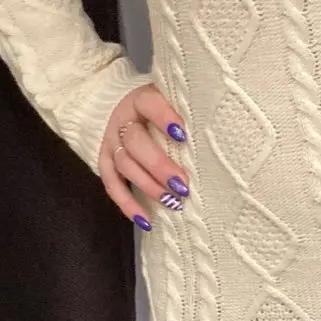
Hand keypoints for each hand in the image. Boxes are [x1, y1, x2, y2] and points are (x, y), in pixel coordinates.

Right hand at [97, 83, 190, 229]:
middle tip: (183, 184)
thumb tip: (216, 135)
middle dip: (159, 165)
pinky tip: (146, 220)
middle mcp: (122, 120)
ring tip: (172, 202)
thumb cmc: (162, 110)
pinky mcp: (105, 163)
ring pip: (125, 165)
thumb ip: (186, 113)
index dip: (162, 117)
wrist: (126, 111)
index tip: (182, 135)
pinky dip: (128, 205)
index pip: (148, 104)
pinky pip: (112, 186)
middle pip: (135, 142)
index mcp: (140, 100)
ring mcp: (111, 143)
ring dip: (149, 186)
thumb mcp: (172, 102)